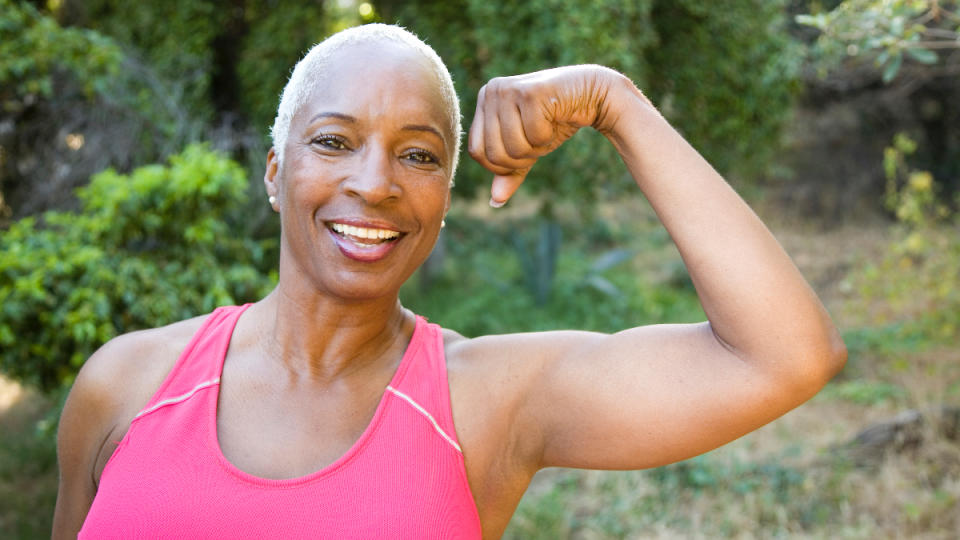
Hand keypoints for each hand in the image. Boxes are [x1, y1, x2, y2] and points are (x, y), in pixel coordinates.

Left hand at [467, 65, 631, 206]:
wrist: (590, 94)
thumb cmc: (554, 121)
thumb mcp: (528, 149)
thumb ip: (509, 172)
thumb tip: (495, 201)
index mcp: (484, 102)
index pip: (476, 152)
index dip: (501, 164)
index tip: (524, 152)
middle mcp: (490, 92)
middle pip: (493, 154)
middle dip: (521, 158)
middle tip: (538, 139)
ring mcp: (508, 90)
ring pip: (513, 147)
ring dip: (536, 148)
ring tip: (546, 128)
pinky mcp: (529, 92)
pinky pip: (533, 136)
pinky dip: (548, 136)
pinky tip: (555, 119)